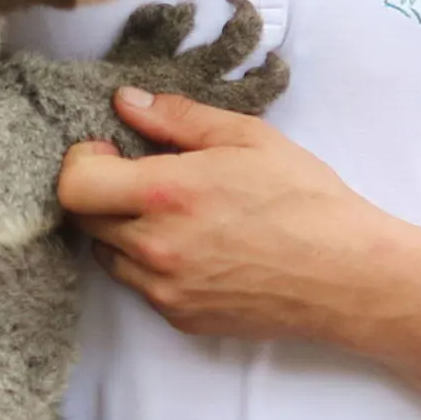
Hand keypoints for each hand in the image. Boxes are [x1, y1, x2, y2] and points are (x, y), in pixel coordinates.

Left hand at [59, 87, 411, 343]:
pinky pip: (140, 285)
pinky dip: (151, 264)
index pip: (74, 184)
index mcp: (167, 194)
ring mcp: (165, 289)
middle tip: (141, 177)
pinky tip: (196, 247)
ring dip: (122, 229)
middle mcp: (155, 247)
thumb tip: (127, 103)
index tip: (110, 151)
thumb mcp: (247, 137)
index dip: (83, 161)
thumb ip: (178, 118)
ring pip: (107, 254)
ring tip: (173, 214)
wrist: (347, 275)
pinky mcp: (180, 316)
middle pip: (84, 218)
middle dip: (101, 191)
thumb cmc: (304, 198)